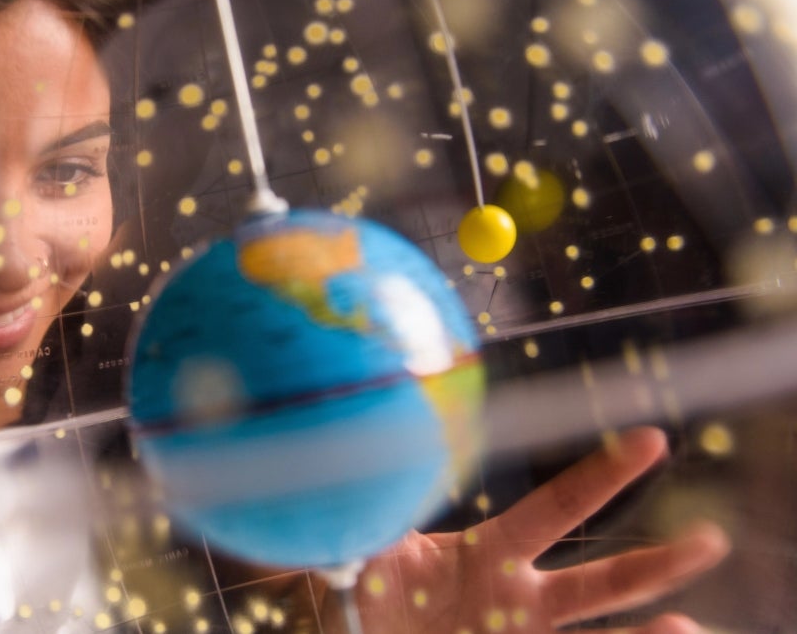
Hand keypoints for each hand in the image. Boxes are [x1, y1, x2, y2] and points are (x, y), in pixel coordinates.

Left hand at [337, 426, 729, 632]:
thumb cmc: (370, 601)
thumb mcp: (367, 555)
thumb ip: (366, 512)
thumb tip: (342, 462)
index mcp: (491, 555)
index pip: (554, 508)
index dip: (601, 475)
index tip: (650, 440)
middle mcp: (522, 599)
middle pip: (602, 581)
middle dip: (658, 563)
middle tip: (712, 539)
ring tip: (690, 628)